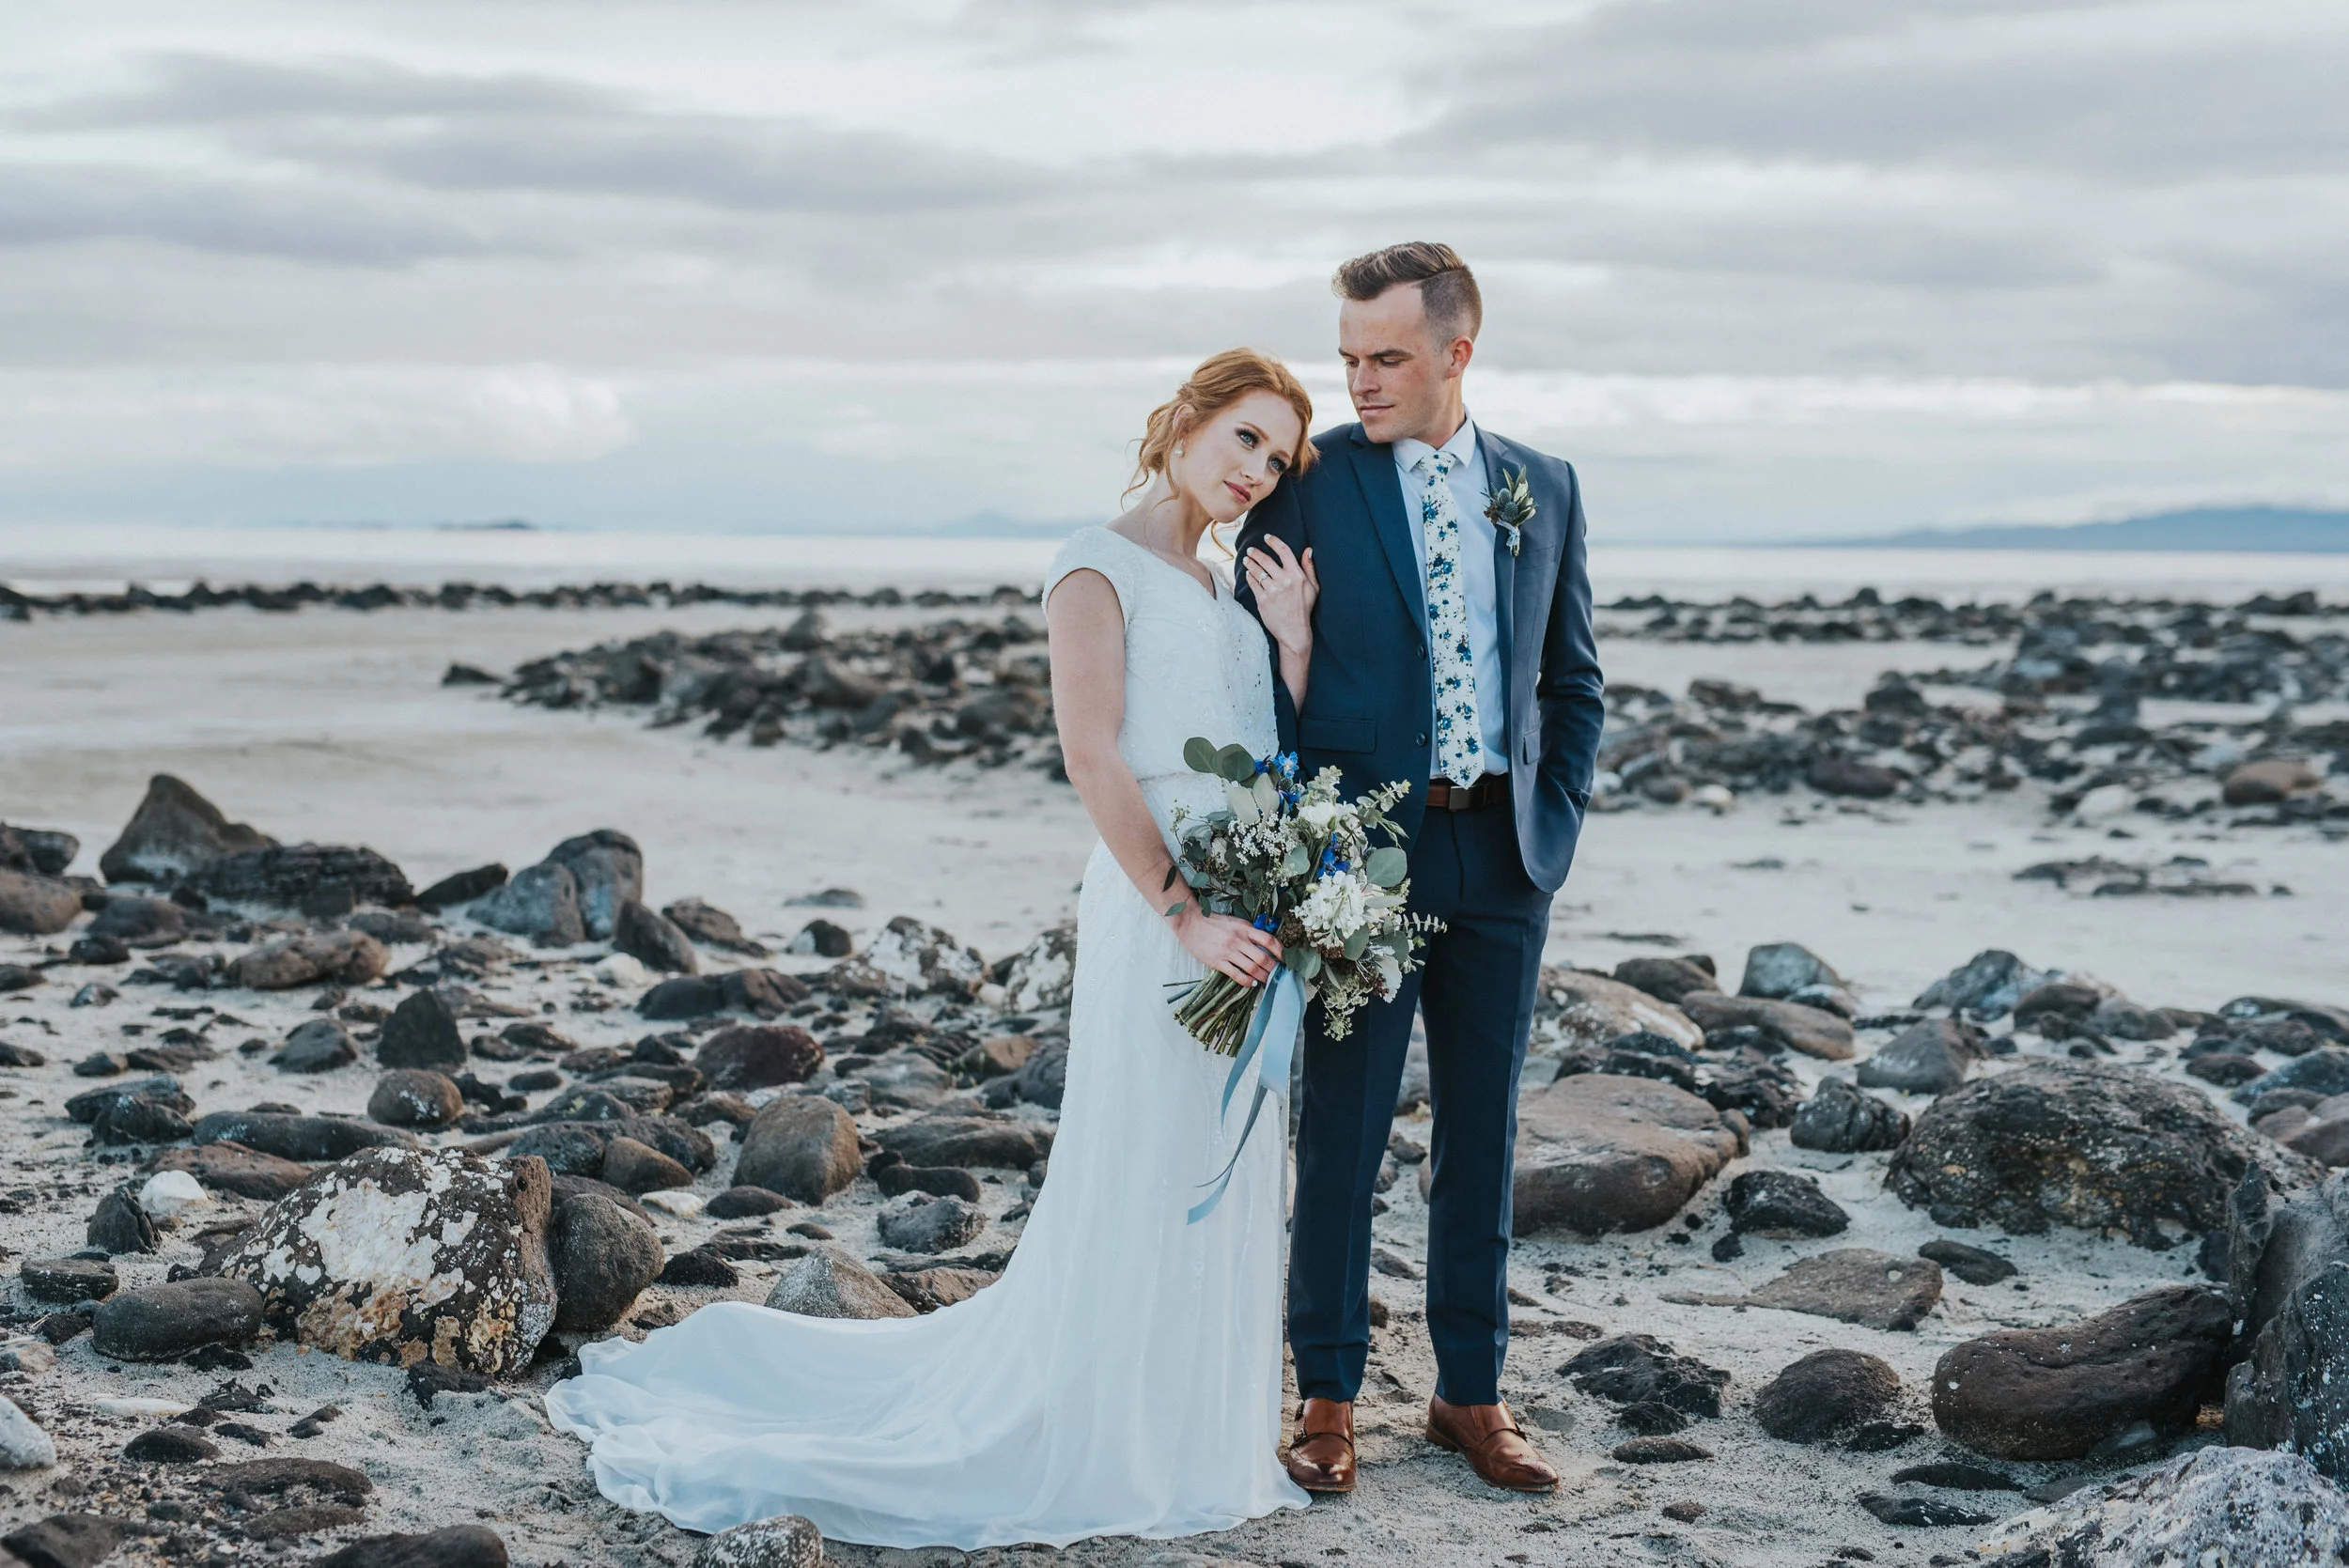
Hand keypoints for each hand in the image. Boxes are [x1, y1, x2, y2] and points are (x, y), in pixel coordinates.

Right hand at [1172, 904, 1284, 989]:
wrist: (1190, 923)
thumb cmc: (1213, 923)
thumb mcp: (1235, 922)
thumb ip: (1250, 932)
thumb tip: (1266, 944)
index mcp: (1245, 928)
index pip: (1269, 940)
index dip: (1281, 951)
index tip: (1285, 959)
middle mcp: (1239, 939)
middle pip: (1263, 957)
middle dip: (1274, 968)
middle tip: (1278, 974)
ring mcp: (1228, 951)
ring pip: (1252, 968)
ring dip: (1263, 977)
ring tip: (1267, 980)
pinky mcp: (1218, 961)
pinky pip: (1237, 975)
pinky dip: (1247, 981)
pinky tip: (1251, 983)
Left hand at [1244, 538, 1317, 653]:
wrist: (1294, 631)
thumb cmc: (1304, 608)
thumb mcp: (1313, 587)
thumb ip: (1310, 567)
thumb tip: (1308, 549)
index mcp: (1297, 575)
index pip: (1284, 551)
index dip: (1274, 541)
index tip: (1267, 537)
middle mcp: (1284, 581)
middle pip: (1266, 560)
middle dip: (1256, 552)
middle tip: (1250, 550)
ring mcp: (1272, 591)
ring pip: (1257, 571)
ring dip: (1250, 563)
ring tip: (1246, 560)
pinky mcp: (1263, 600)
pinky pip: (1253, 583)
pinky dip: (1249, 577)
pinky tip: (1249, 574)